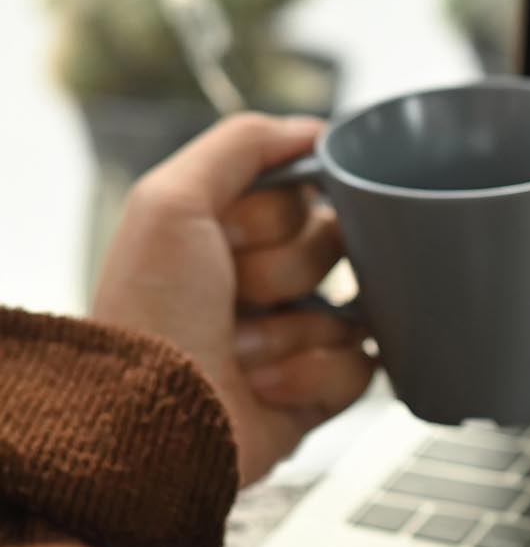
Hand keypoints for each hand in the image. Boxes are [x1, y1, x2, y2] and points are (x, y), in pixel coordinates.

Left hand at [94, 114, 375, 487]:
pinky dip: (312, 376)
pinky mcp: (320, 391)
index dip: (277, 216)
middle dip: (286, 273)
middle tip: (237, 297)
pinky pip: (362, 367)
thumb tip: (314, 128)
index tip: (234, 235)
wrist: (152, 417)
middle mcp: (265, 284)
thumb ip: (242, 143)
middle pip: (336, 249)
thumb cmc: (151, 313)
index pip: (304, 197)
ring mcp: (297, 338)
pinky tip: (265, 386)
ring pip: (354, 309)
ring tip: (243, 353)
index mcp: (230, 237)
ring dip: (293, 332)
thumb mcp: (173, 200)